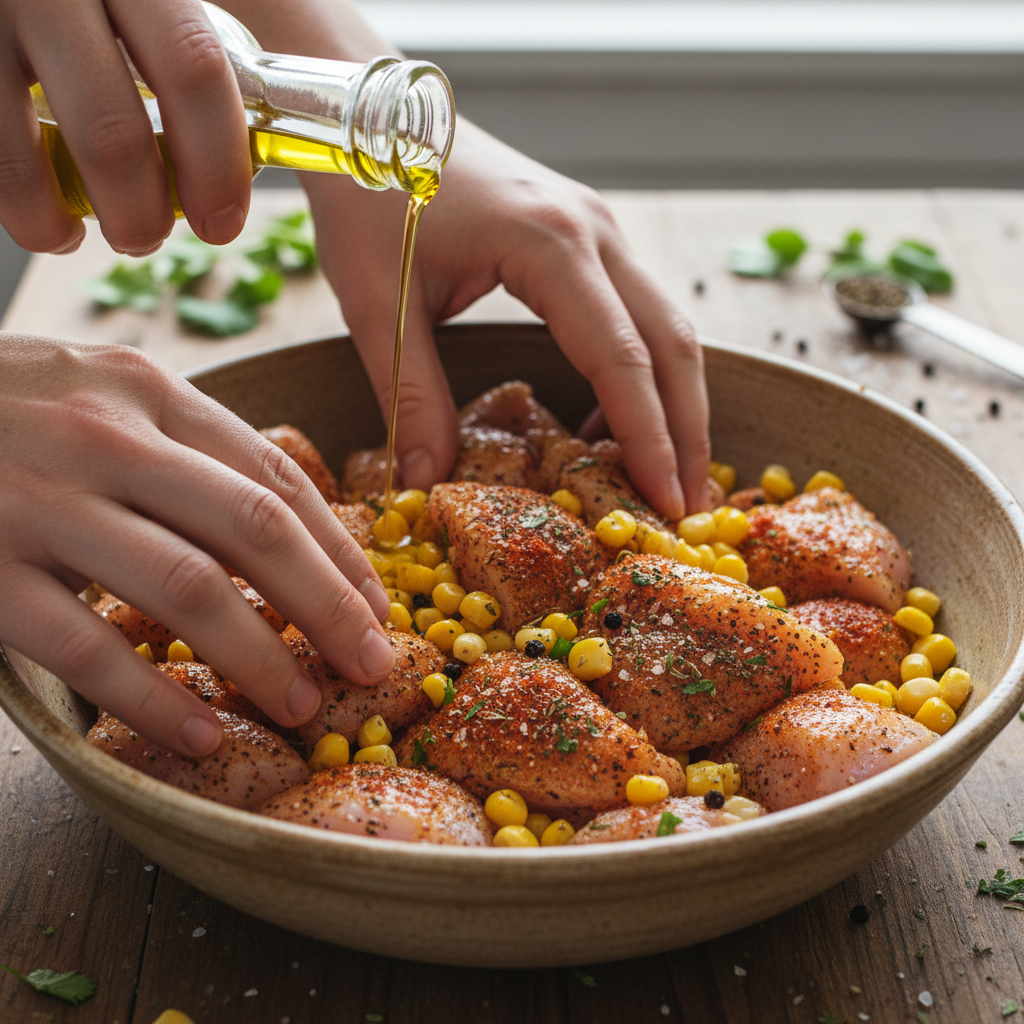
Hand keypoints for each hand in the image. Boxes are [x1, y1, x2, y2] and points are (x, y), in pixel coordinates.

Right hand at [0, 0, 251, 254]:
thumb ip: (199, 55)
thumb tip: (275, 155)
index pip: (195, 69)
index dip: (217, 164)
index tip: (224, 220)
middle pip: (112, 130)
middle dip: (141, 211)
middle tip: (147, 237)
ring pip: (22, 154)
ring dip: (56, 220)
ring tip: (77, 236)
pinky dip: (13, 201)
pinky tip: (36, 208)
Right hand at [0, 334, 393, 755]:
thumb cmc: (2, 409)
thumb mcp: (98, 395)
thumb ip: (182, 446)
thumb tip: (284, 526)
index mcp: (149, 393)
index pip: (275, 478)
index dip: (339, 550)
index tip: (377, 607)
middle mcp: (106, 437)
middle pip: (255, 530)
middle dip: (329, 606)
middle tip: (375, 666)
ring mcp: (41, 502)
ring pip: (186, 586)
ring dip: (259, 656)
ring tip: (302, 706)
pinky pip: (85, 646)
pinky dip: (153, 696)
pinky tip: (201, 733)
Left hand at [302, 122, 710, 519]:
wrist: (370, 115)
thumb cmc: (370, 194)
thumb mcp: (378, 302)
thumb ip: (410, 394)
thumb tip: (426, 484)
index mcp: (549, 244)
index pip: (621, 358)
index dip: (649, 437)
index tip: (665, 504)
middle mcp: (594, 231)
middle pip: (672, 341)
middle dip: (688, 429)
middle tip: (687, 505)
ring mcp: (598, 228)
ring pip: (667, 324)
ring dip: (675, 401)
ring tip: (666, 473)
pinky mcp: (587, 235)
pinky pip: (637, 310)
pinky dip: (644, 371)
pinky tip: (614, 419)